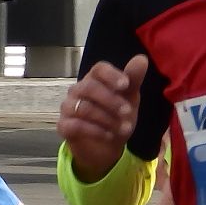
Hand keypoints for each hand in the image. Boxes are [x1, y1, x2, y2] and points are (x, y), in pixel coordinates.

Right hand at [57, 54, 148, 178]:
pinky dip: (95, 131)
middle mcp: (78, 90)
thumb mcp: (129, 98)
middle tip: (128, 112)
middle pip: (89, 88)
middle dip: (111, 100)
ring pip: (84, 108)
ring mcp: (68, 107)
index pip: (99, 69)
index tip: (126, 85)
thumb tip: (142, 59)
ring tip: (124, 129)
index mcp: (95, 79)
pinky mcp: (64, 126)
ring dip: (107, 119)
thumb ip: (133, 79)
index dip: (112, 75)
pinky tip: (109, 136)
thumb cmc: (116, 116)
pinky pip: (75, 125)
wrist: (105, 146)